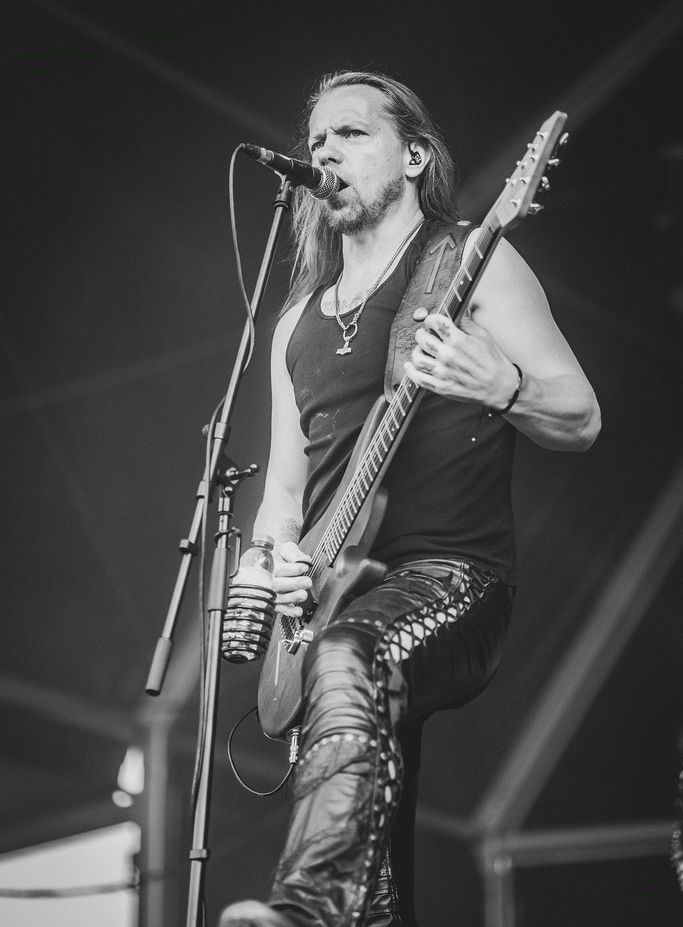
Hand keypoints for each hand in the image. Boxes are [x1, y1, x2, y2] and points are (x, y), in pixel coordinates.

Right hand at [273, 540, 311, 617]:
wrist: (277, 561)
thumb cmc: (281, 555)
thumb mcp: (286, 548)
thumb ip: (294, 553)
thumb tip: (304, 559)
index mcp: (266, 566)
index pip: (277, 568)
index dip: (291, 569)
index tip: (304, 567)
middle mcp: (266, 581)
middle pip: (277, 584)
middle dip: (293, 584)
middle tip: (307, 582)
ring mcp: (270, 593)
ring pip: (278, 598)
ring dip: (292, 598)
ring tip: (303, 594)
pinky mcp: (276, 603)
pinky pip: (281, 609)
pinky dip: (289, 611)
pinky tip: (298, 611)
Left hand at [404, 309, 519, 408]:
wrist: (499, 386)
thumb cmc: (493, 362)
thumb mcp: (483, 335)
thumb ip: (466, 322)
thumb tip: (458, 310)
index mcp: (458, 340)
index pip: (435, 322)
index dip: (431, 319)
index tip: (431, 322)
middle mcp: (448, 355)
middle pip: (422, 339)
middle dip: (421, 333)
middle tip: (424, 334)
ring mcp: (443, 372)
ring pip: (417, 358)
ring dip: (416, 351)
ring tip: (420, 350)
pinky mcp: (440, 387)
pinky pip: (417, 378)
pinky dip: (410, 371)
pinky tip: (411, 365)